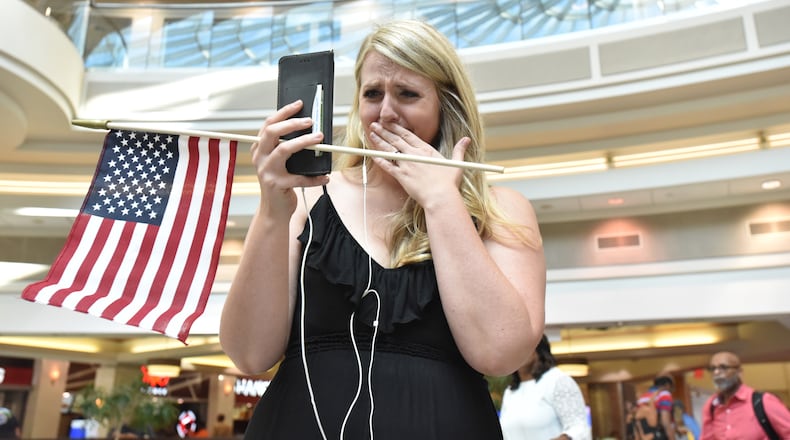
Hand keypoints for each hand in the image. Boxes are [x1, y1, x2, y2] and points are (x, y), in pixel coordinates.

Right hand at [251, 100, 329, 216]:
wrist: (274, 210)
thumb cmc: (280, 183)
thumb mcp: (278, 162)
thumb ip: (285, 147)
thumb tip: (306, 129)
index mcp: (259, 149)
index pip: (269, 124)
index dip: (283, 112)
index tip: (299, 104)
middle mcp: (259, 158)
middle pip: (272, 132)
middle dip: (292, 123)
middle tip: (310, 120)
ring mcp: (267, 171)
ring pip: (284, 150)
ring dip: (304, 142)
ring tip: (319, 137)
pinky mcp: (277, 185)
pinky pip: (300, 178)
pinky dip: (315, 177)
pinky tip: (325, 176)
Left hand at [367, 121, 469, 206]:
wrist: (440, 197)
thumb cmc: (448, 183)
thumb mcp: (456, 164)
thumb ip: (459, 150)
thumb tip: (467, 139)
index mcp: (426, 150)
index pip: (409, 135)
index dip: (397, 127)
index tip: (390, 122)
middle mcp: (414, 154)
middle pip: (396, 139)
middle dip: (385, 131)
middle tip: (375, 124)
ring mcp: (406, 165)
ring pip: (390, 150)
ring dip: (380, 141)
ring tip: (371, 134)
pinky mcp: (401, 176)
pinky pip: (388, 166)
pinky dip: (380, 160)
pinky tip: (373, 154)